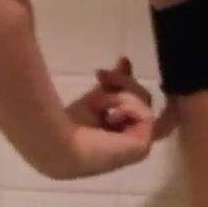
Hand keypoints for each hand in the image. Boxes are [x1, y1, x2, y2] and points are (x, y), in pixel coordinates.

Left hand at [43, 58, 177, 179]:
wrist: (63, 146)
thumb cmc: (70, 126)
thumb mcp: (96, 98)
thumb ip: (114, 83)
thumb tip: (126, 60)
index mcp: (117, 129)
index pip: (135, 103)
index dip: (131, 83)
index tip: (123, 63)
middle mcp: (131, 137)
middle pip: (144, 99)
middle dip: (125, 83)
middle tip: (103, 76)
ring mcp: (140, 143)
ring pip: (144, 103)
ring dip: (120, 95)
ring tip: (97, 102)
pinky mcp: (143, 145)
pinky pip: (144, 113)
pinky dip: (127, 107)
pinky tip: (110, 116)